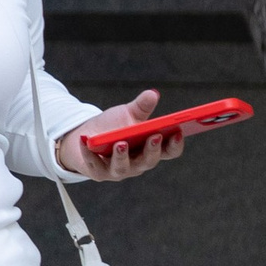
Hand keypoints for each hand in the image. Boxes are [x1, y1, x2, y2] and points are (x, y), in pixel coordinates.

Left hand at [68, 91, 183, 180]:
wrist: (87, 137)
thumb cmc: (113, 128)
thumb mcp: (128, 114)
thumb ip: (141, 107)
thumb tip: (152, 93)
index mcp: (150, 150)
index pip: (169, 152)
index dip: (175, 144)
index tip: (178, 132)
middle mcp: (137, 164)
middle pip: (149, 161)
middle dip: (152, 150)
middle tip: (154, 136)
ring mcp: (118, 170)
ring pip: (123, 168)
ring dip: (122, 156)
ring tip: (120, 143)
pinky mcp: (98, 172)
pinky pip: (95, 165)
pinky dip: (90, 153)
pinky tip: (86, 140)